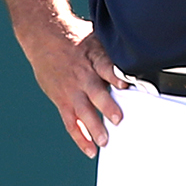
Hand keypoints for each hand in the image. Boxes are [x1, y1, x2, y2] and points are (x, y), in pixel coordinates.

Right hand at [21, 21, 127, 155]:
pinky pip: (70, 122)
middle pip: (94, 92)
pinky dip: (80, 137)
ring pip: (82, 111)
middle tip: (117, 119)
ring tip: (104, 141)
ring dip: (93, 127)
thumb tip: (141, 61)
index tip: (126, 85)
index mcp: (93, 57)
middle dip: (106, 106)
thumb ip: (114, 54)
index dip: (115, 76)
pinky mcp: (62, 100)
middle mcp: (81, 75)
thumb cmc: (76, 38)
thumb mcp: (96, 38)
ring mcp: (71, 90)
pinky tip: (90, 149)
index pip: (105, 66)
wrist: (43, 36)